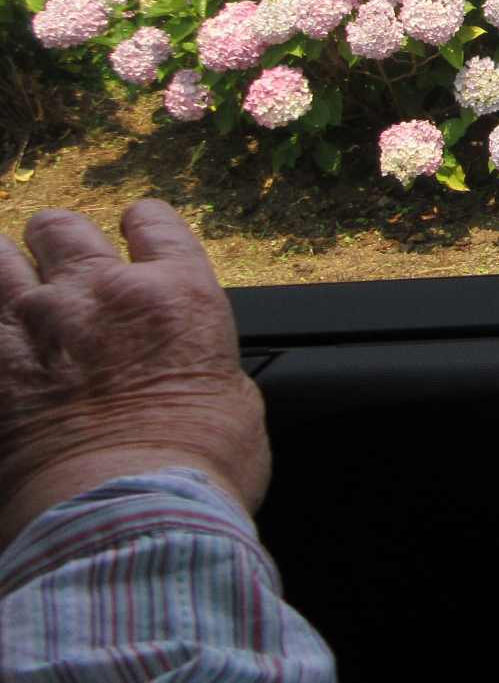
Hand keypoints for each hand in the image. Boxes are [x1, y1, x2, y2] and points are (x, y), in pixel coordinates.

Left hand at [0, 200, 268, 546]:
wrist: (128, 513)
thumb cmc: (196, 469)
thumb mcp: (235, 405)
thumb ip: (209, 369)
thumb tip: (201, 377)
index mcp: (180, 295)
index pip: (157, 225)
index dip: (144, 226)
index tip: (138, 232)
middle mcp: (105, 292)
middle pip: (66, 229)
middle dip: (59, 240)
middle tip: (59, 258)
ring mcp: (36, 323)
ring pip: (0, 256)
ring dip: (4, 266)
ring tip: (7, 281)